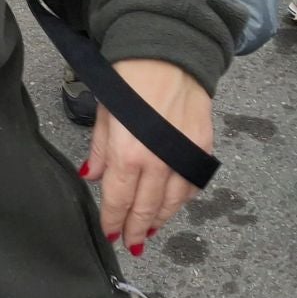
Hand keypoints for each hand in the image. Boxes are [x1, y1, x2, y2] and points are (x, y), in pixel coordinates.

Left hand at [81, 59, 213, 255]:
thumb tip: (92, 177)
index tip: (111, 235)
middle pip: (147, 209)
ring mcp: (184, 157)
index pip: (119, 201)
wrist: (169, 53)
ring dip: (160, 219)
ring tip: (149, 229)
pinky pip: (192, 184)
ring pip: (173, 203)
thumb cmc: (129, 76)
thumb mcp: (105, 112)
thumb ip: (100, 150)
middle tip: (131, 244)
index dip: (114, 222)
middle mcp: (158, 163)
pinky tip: (172, 204)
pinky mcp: (204, 148)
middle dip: (137, 229)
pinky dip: (182, 199)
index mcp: (128, 154)